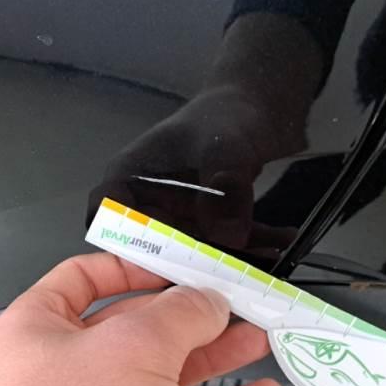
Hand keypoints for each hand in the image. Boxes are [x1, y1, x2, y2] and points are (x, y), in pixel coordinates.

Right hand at [89, 86, 298, 254]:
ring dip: (227, 259)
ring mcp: (175, 220)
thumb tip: (227, 236)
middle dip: (184, 264)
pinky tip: (279, 239)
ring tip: (267, 254)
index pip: (105, 211)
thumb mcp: (225, 143)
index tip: (152, 256)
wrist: (255, 111)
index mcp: (129, 177)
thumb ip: (226, 183)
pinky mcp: (203, 228)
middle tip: (223, 273)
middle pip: (147, 244)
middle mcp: (146, 204)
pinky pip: (221, 246)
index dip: (120, 237)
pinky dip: (250, 246)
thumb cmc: (224, 115)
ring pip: (189, 253)